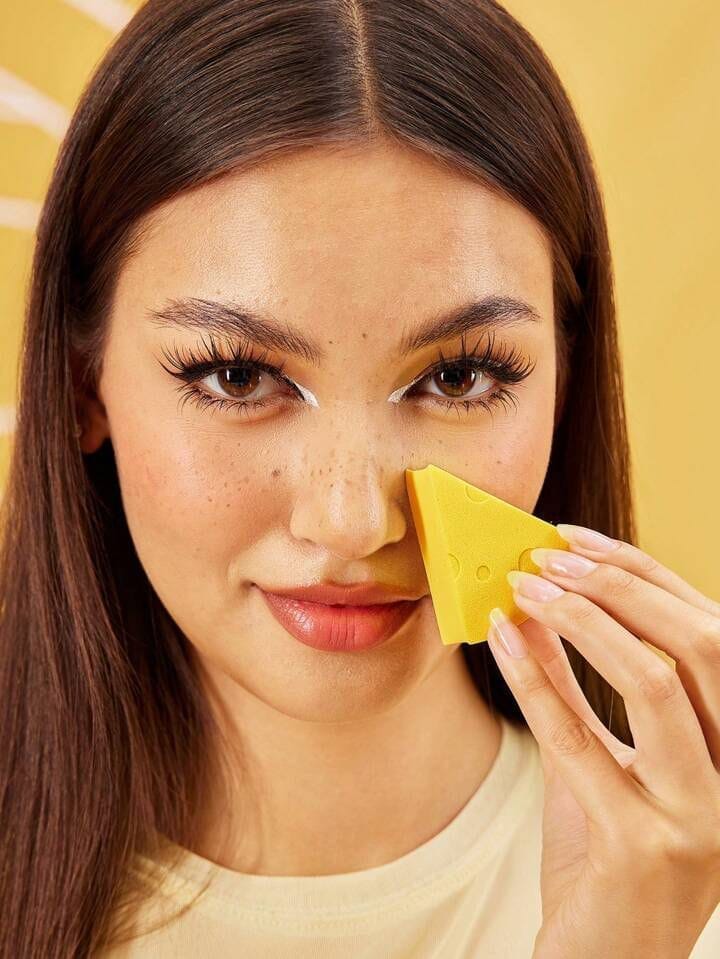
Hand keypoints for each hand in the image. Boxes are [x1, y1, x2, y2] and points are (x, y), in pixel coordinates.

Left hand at [485, 525, 719, 958]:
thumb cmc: (606, 854)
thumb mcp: (600, 755)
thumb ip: (578, 683)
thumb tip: (541, 601)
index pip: (708, 631)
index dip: (643, 574)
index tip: (575, 539)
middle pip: (700, 645)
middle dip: (619, 587)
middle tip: (546, 557)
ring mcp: (701, 815)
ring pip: (656, 683)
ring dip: (583, 621)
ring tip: (525, 588)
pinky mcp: (645, 846)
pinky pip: (581, 739)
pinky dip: (536, 677)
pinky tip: (500, 637)